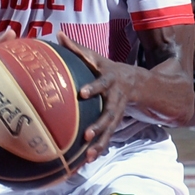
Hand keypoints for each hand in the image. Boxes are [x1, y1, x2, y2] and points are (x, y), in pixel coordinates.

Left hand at [60, 41, 145, 160]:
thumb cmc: (108, 68)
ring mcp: (117, 113)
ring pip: (110, 130)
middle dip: (100, 125)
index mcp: (110, 80)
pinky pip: (107, 137)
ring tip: (89, 155)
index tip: (82, 93)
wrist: (137, 81)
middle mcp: (116, 99)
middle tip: (87, 135)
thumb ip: (78, 49)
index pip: (102, 83)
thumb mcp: (97, 58)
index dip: (94, 87)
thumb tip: (58, 34)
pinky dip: (99, 148)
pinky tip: (87, 161)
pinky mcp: (115, 123)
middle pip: (110, 113)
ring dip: (100, 143)